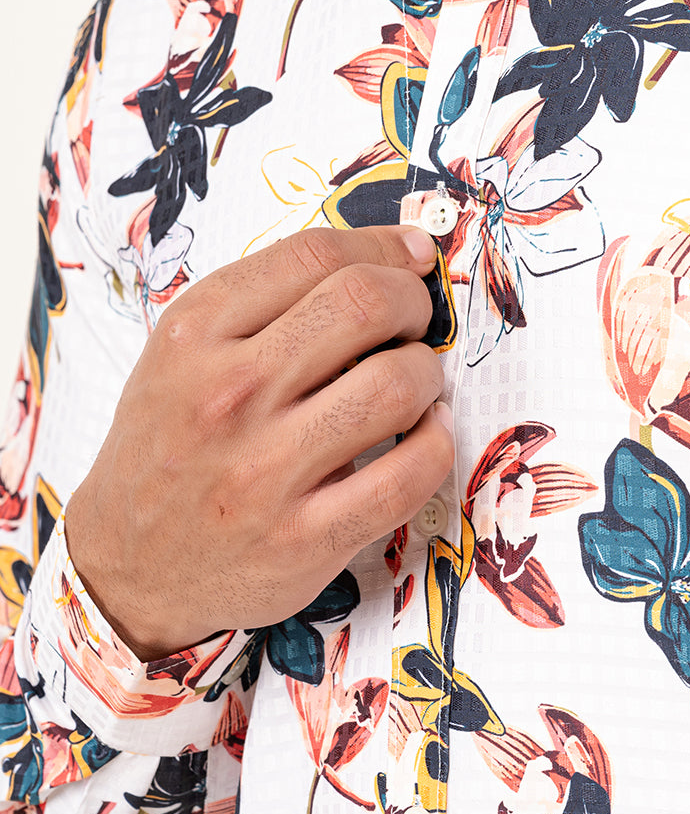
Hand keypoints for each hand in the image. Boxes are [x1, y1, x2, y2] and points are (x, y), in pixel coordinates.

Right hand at [64, 225, 451, 660]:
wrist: (127, 567)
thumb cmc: (171, 448)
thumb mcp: (183, 354)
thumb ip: (266, 303)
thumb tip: (388, 258)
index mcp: (195, 335)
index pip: (315, 255)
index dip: (382, 246)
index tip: (410, 256)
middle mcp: (228, 395)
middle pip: (365, 304)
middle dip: (412, 301)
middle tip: (413, 321)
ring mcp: (265, 470)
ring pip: (396, 383)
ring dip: (426, 373)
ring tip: (415, 382)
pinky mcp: (305, 538)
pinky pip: (408, 473)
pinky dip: (437, 442)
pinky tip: (427, 433)